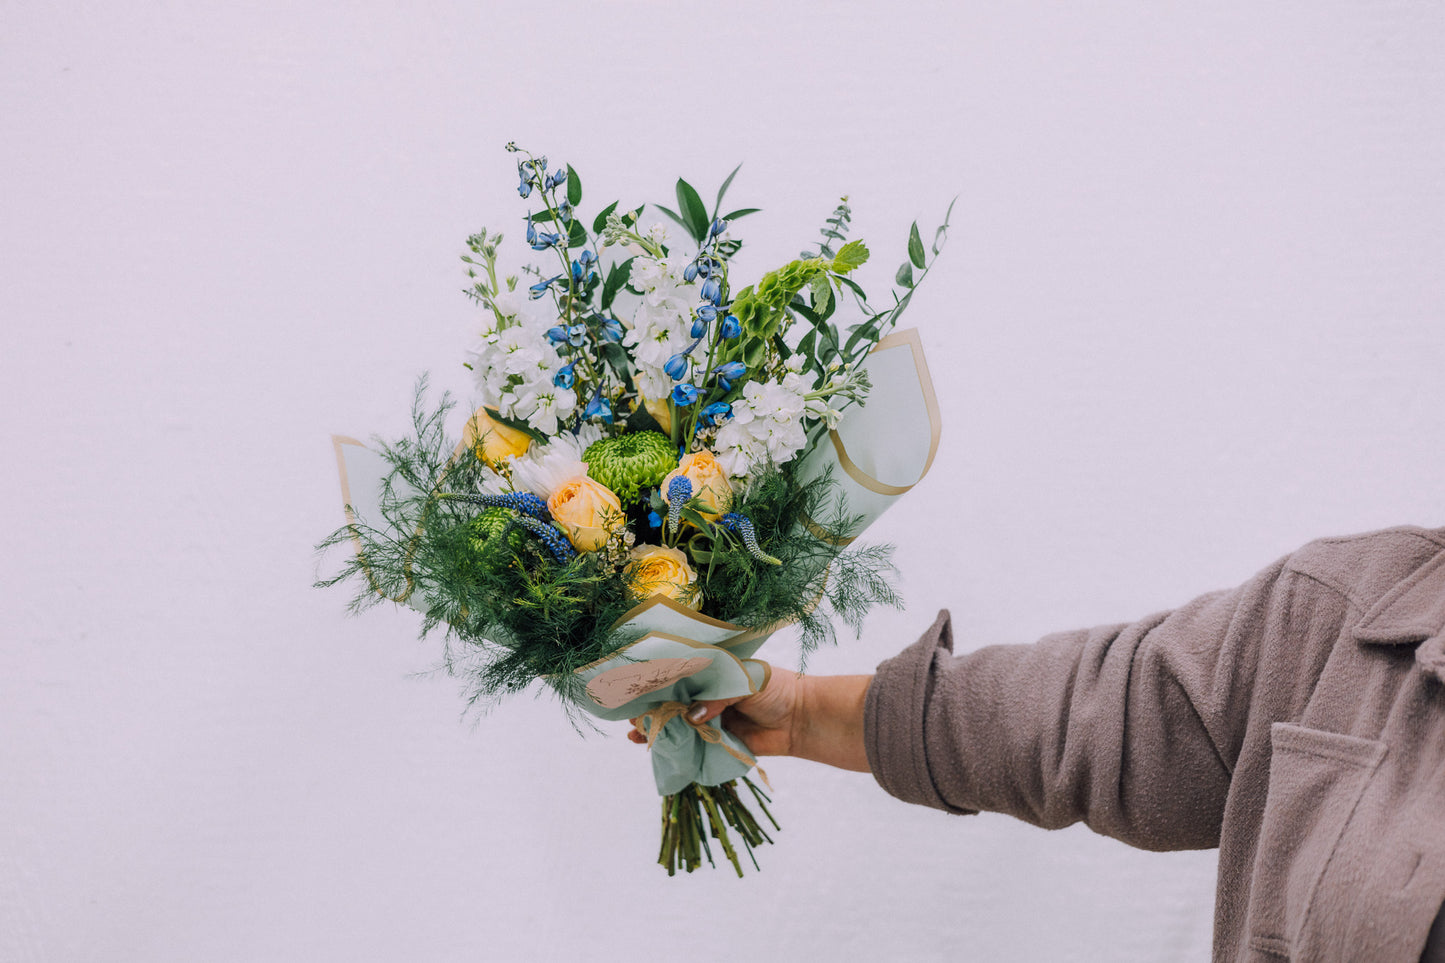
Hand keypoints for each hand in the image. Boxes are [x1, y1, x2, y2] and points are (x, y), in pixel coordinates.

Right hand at [626, 666, 803, 756]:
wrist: (802, 719)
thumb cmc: (776, 689)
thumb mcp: (743, 684)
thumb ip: (716, 699)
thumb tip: (690, 718)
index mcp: (715, 672)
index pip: (682, 674)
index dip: (660, 681)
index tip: (637, 686)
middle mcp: (710, 695)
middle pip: (675, 701)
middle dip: (653, 708)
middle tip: (630, 715)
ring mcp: (713, 718)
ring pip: (680, 724)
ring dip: (659, 729)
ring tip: (635, 734)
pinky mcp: (719, 741)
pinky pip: (694, 745)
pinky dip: (676, 747)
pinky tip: (656, 749)